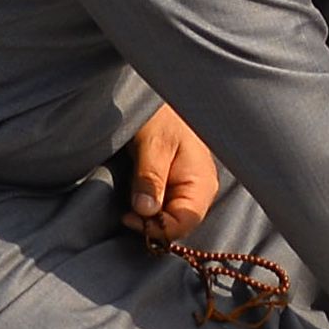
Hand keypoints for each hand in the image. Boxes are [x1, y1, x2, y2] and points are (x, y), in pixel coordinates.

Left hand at [116, 106, 218, 242]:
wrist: (157, 100)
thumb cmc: (161, 116)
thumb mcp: (153, 144)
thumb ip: (151, 177)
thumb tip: (146, 211)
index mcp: (202, 182)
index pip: (185, 223)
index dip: (157, 228)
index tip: (129, 216)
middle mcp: (199, 191)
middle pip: (178, 226)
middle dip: (151, 225)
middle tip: (126, 212)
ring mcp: (187, 190)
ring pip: (169, 220)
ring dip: (147, 218)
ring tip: (128, 204)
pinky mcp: (173, 188)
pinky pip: (163, 210)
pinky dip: (147, 211)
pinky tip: (134, 201)